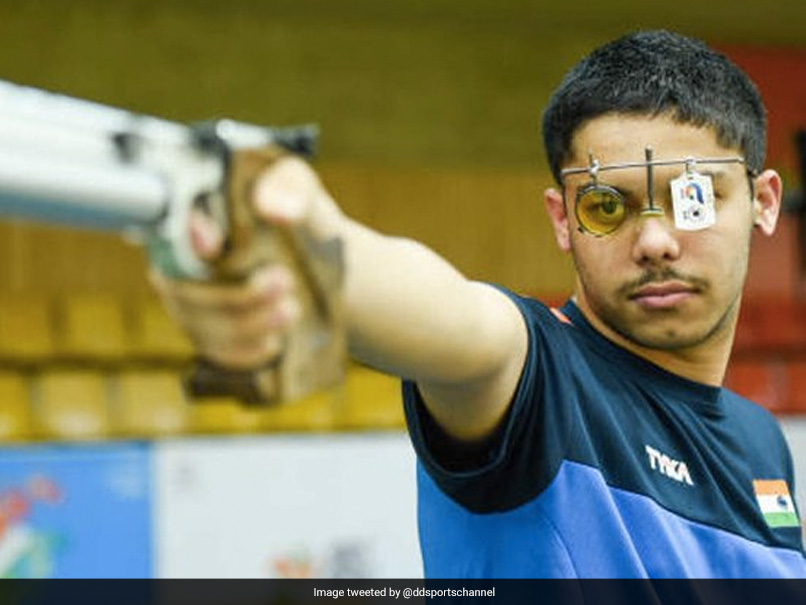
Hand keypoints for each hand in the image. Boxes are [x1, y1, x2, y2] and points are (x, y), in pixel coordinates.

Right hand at [150, 157, 342, 369]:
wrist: (325, 260)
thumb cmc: (301, 215)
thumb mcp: (302, 190)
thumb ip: (289, 186)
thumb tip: (273, 207)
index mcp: (194, 212)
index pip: (168, 225)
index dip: (182, 237)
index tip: (213, 245)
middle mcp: (180, 258)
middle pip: (181, 287)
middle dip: (233, 293)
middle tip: (285, 282)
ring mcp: (191, 300)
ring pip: (200, 324)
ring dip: (247, 324)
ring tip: (290, 310)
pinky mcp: (210, 333)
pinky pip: (214, 351)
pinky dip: (244, 351)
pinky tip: (273, 343)